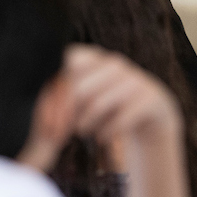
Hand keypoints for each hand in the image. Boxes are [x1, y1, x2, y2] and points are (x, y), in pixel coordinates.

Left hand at [63, 45, 181, 147]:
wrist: (152, 116)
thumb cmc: (110, 107)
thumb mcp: (87, 98)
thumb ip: (64, 101)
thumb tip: (44, 118)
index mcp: (97, 58)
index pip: (71, 59)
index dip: (60, 88)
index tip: (54, 112)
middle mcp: (115, 64)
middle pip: (80, 87)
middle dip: (69, 114)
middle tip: (66, 130)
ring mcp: (135, 80)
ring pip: (98, 104)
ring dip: (86, 124)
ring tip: (83, 132)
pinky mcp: (151, 100)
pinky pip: (120, 118)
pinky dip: (107, 132)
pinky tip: (102, 138)